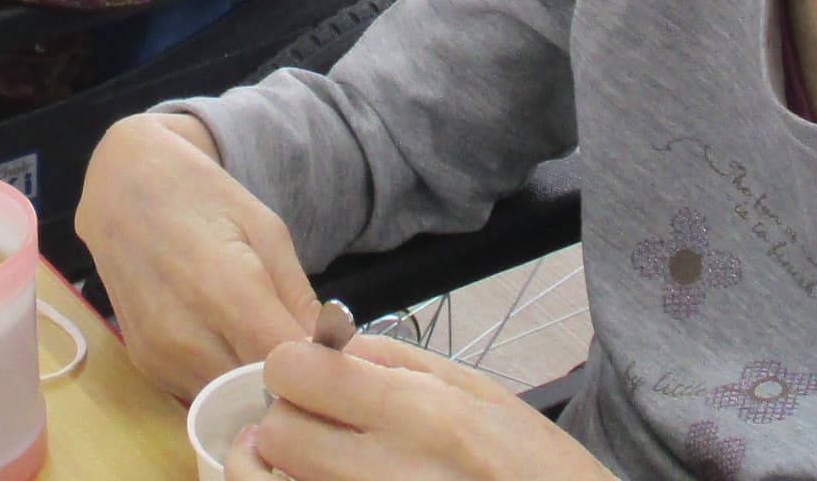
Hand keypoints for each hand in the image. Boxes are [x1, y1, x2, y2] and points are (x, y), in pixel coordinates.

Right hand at [75, 113, 317, 399]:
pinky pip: (200, 392)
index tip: (335, 357)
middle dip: (288, 383)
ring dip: (254, 387)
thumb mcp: (266, 230)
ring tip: (265, 345)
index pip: (284, 362)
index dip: (316, 367)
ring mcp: (160, 355)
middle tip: (307, 357)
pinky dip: (223, 380)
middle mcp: (185, 333)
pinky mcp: (145, 366)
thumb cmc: (202, 197)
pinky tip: (229, 343)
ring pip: (228, 402)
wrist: (123, 188)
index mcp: (225, 288)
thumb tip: (332, 353)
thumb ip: (298, 297)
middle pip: (257, 392)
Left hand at [227, 336, 614, 480]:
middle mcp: (386, 475)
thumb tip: (336, 349)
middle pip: (276, 435)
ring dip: (293, 472)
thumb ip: (400, 362)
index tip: (311, 378)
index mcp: (419, 416)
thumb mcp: (485, 395)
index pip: (294, 373)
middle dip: (289, 423)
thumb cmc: (539, 471)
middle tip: (324, 429)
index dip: (294, 370)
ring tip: (331, 465)